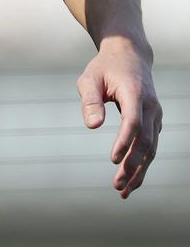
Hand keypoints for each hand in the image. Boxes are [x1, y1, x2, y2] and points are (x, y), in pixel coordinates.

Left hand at [77, 39, 162, 197]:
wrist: (130, 54)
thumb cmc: (105, 66)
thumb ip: (90, 100)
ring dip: (138, 171)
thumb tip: (93, 127)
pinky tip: (130, 181)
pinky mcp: (154, 122)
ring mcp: (155, 115)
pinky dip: (142, 165)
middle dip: (133, 165)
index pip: (133, 122)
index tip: (113, 160)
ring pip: (151, 148)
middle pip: (145, 141)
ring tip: (122, 191)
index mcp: (135, 92)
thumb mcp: (90, 77)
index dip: (125, 142)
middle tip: (117, 185)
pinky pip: (150, 146)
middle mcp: (150, 106)